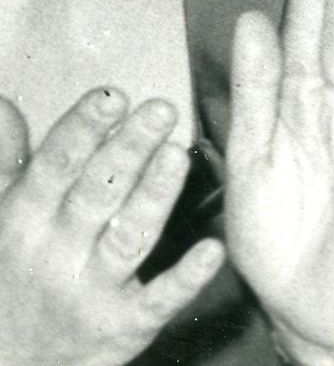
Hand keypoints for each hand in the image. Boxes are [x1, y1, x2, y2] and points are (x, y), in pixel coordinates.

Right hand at [0, 89, 226, 365]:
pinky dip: (185, 278)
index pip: (55, 167)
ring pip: (128, 237)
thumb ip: (9, 160)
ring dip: (154, 197)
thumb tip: (4, 102)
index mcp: (24, 220)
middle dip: (129, 151)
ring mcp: (91, 290)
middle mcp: (56, 252)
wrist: (12, 364)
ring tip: (179, 156)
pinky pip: (158, 300)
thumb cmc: (12, 275)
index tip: (112, 95)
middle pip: (97, 194)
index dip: (82, 130)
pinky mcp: (123, 325)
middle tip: (163, 110)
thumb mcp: (1, 218)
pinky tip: (212, 251)